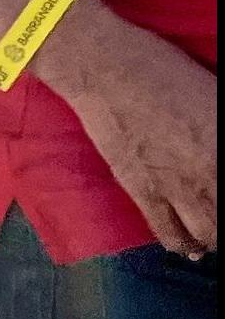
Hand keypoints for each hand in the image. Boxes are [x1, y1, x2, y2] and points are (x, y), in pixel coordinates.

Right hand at [61, 23, 219, 255]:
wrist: (105, 69)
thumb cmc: (165, 70)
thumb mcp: (216, 96)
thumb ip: (222, 132)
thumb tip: (220, 150)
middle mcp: (210, 173)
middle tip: (222, 220)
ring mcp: (176, 186)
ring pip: (209, 233)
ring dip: (214, 239)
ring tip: (214, 240)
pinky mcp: (143, 190)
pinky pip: (168, 231)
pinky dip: (182, 245)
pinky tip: (189, 249)